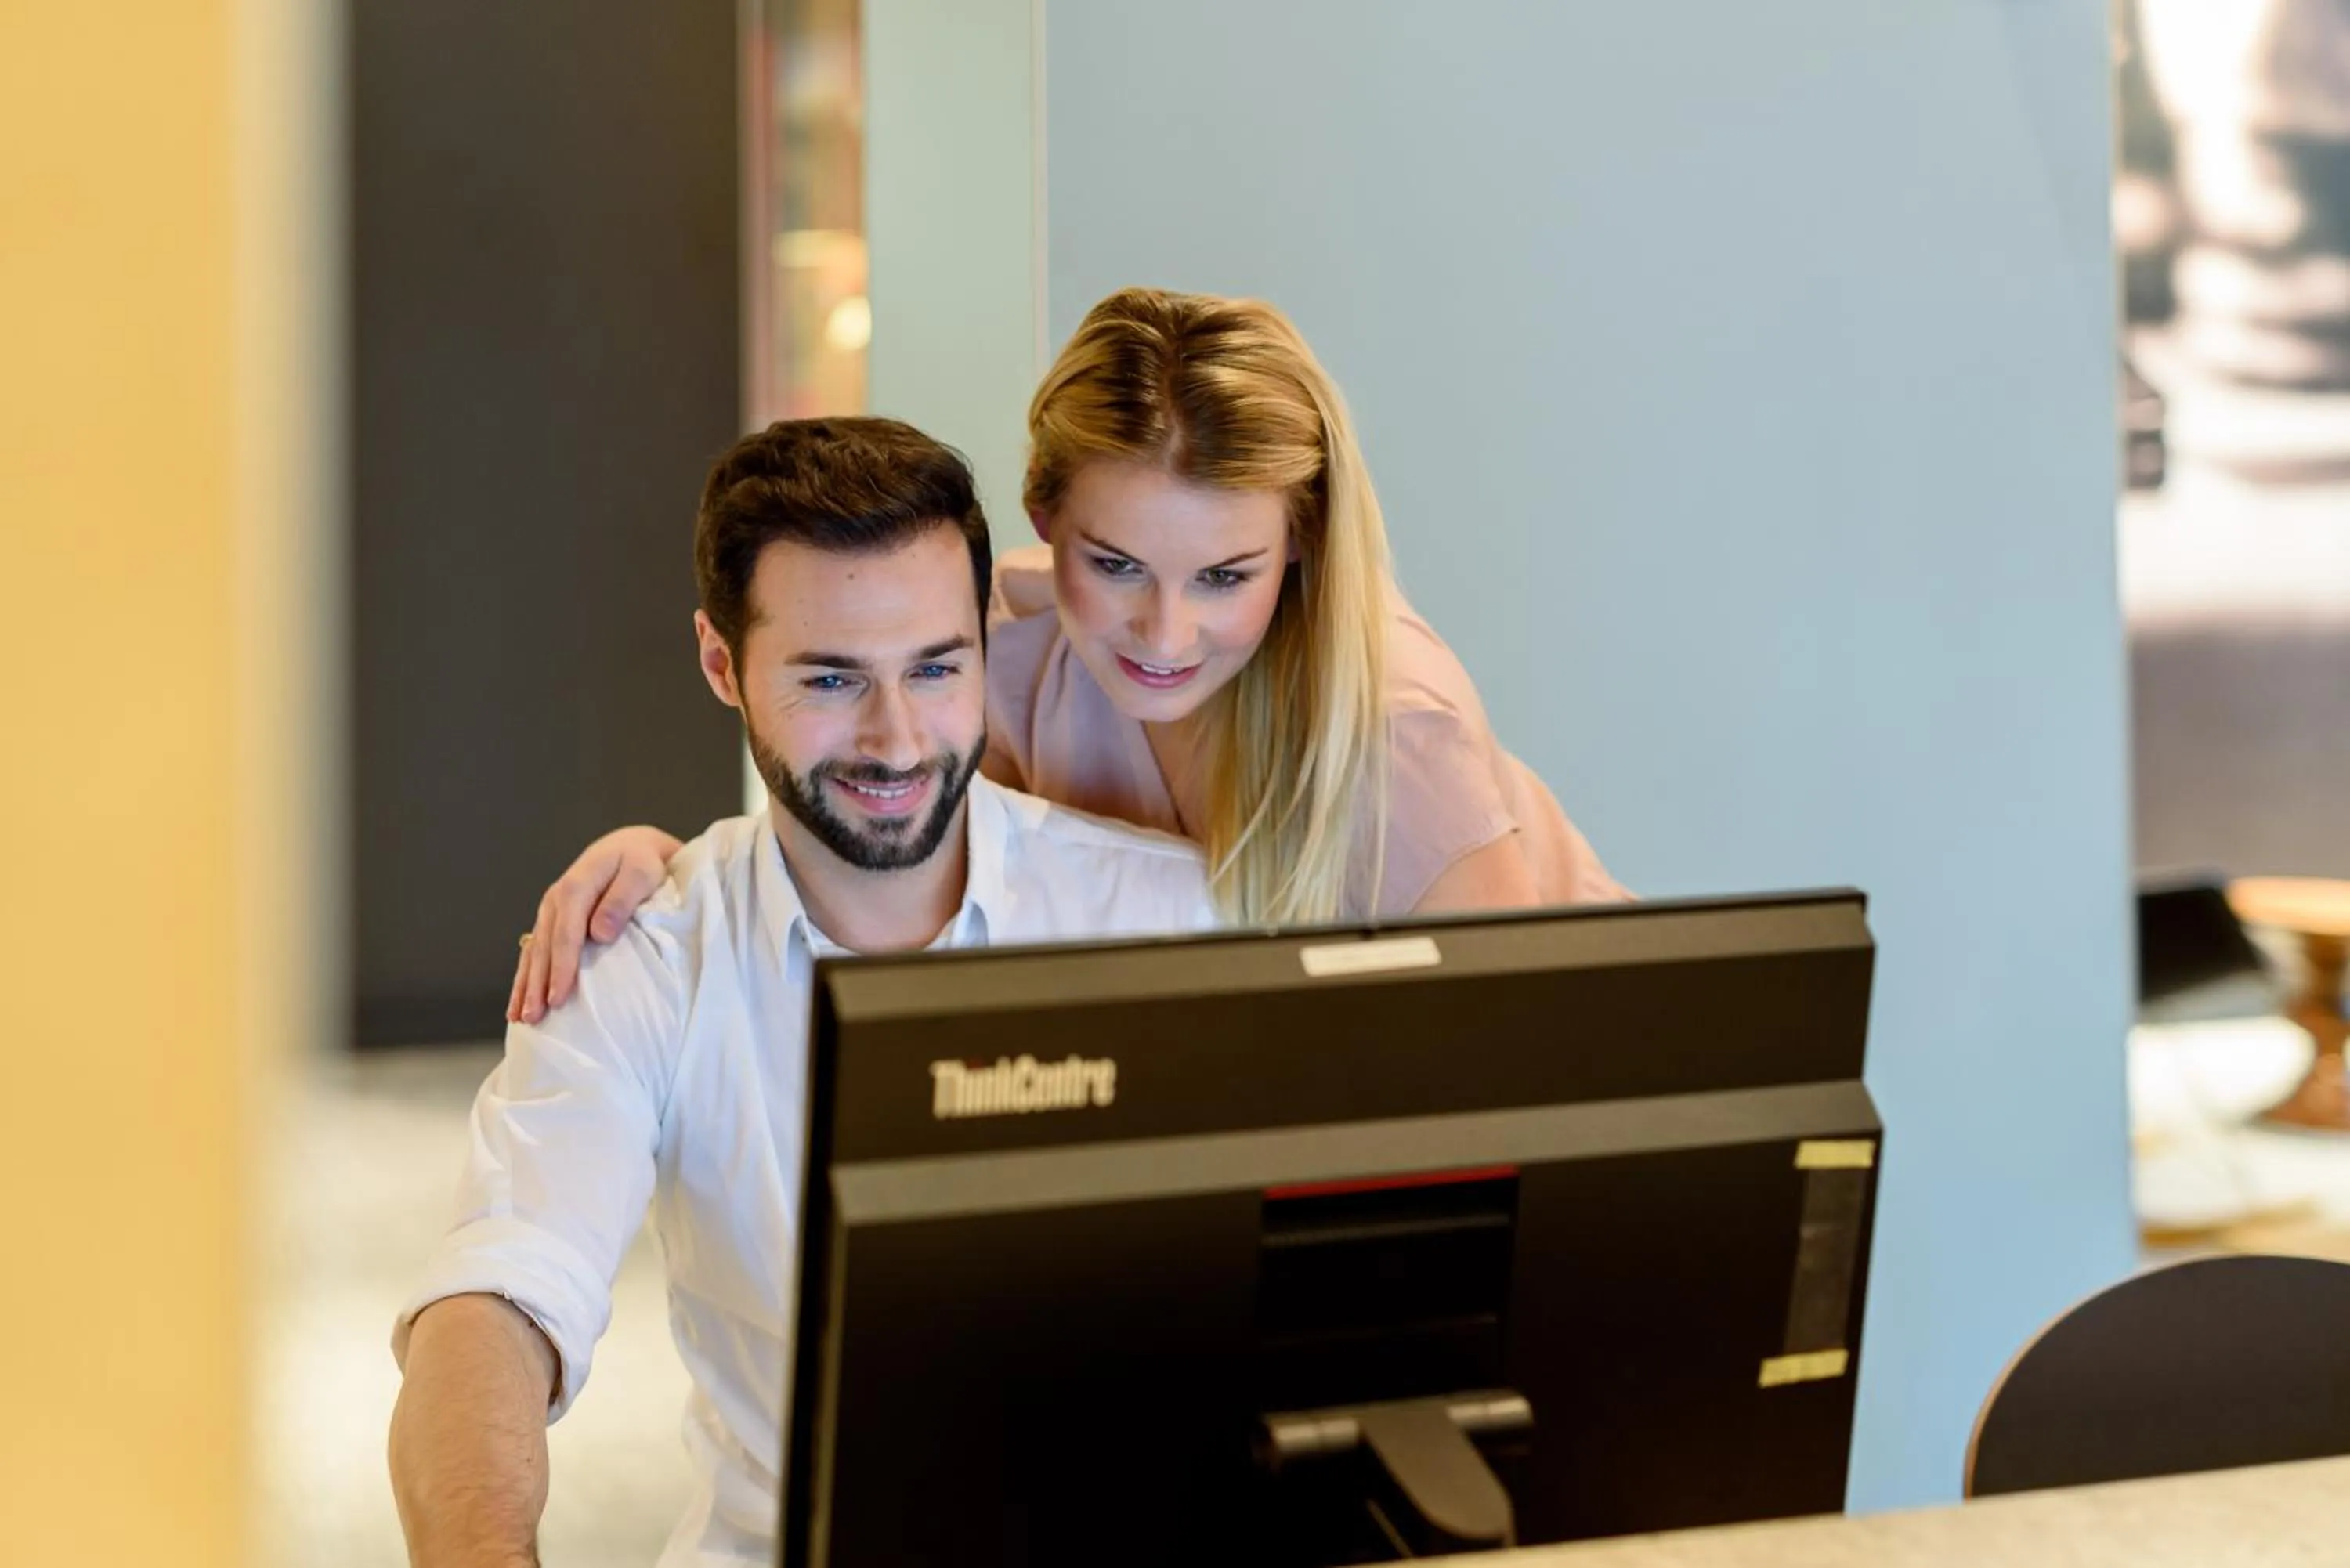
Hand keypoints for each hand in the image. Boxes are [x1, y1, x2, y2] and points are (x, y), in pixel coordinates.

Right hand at [507, 826, 682, 1022]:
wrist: (633, 847)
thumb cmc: (643, 862)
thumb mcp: (641, 872)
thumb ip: (622, 900)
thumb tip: (599, 933)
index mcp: (576, 885)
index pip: (566, 933)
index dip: (562, 967)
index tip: (558, 998)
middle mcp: (556, 898)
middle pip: (544, 946)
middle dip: (536, 984)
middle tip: (534, 1017)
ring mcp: (550, 910)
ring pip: (533, 951)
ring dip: (526, 985)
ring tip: (520, 1018)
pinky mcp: (552, 920)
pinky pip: (534, 951)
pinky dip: (526, 976)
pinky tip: (519, 1000)